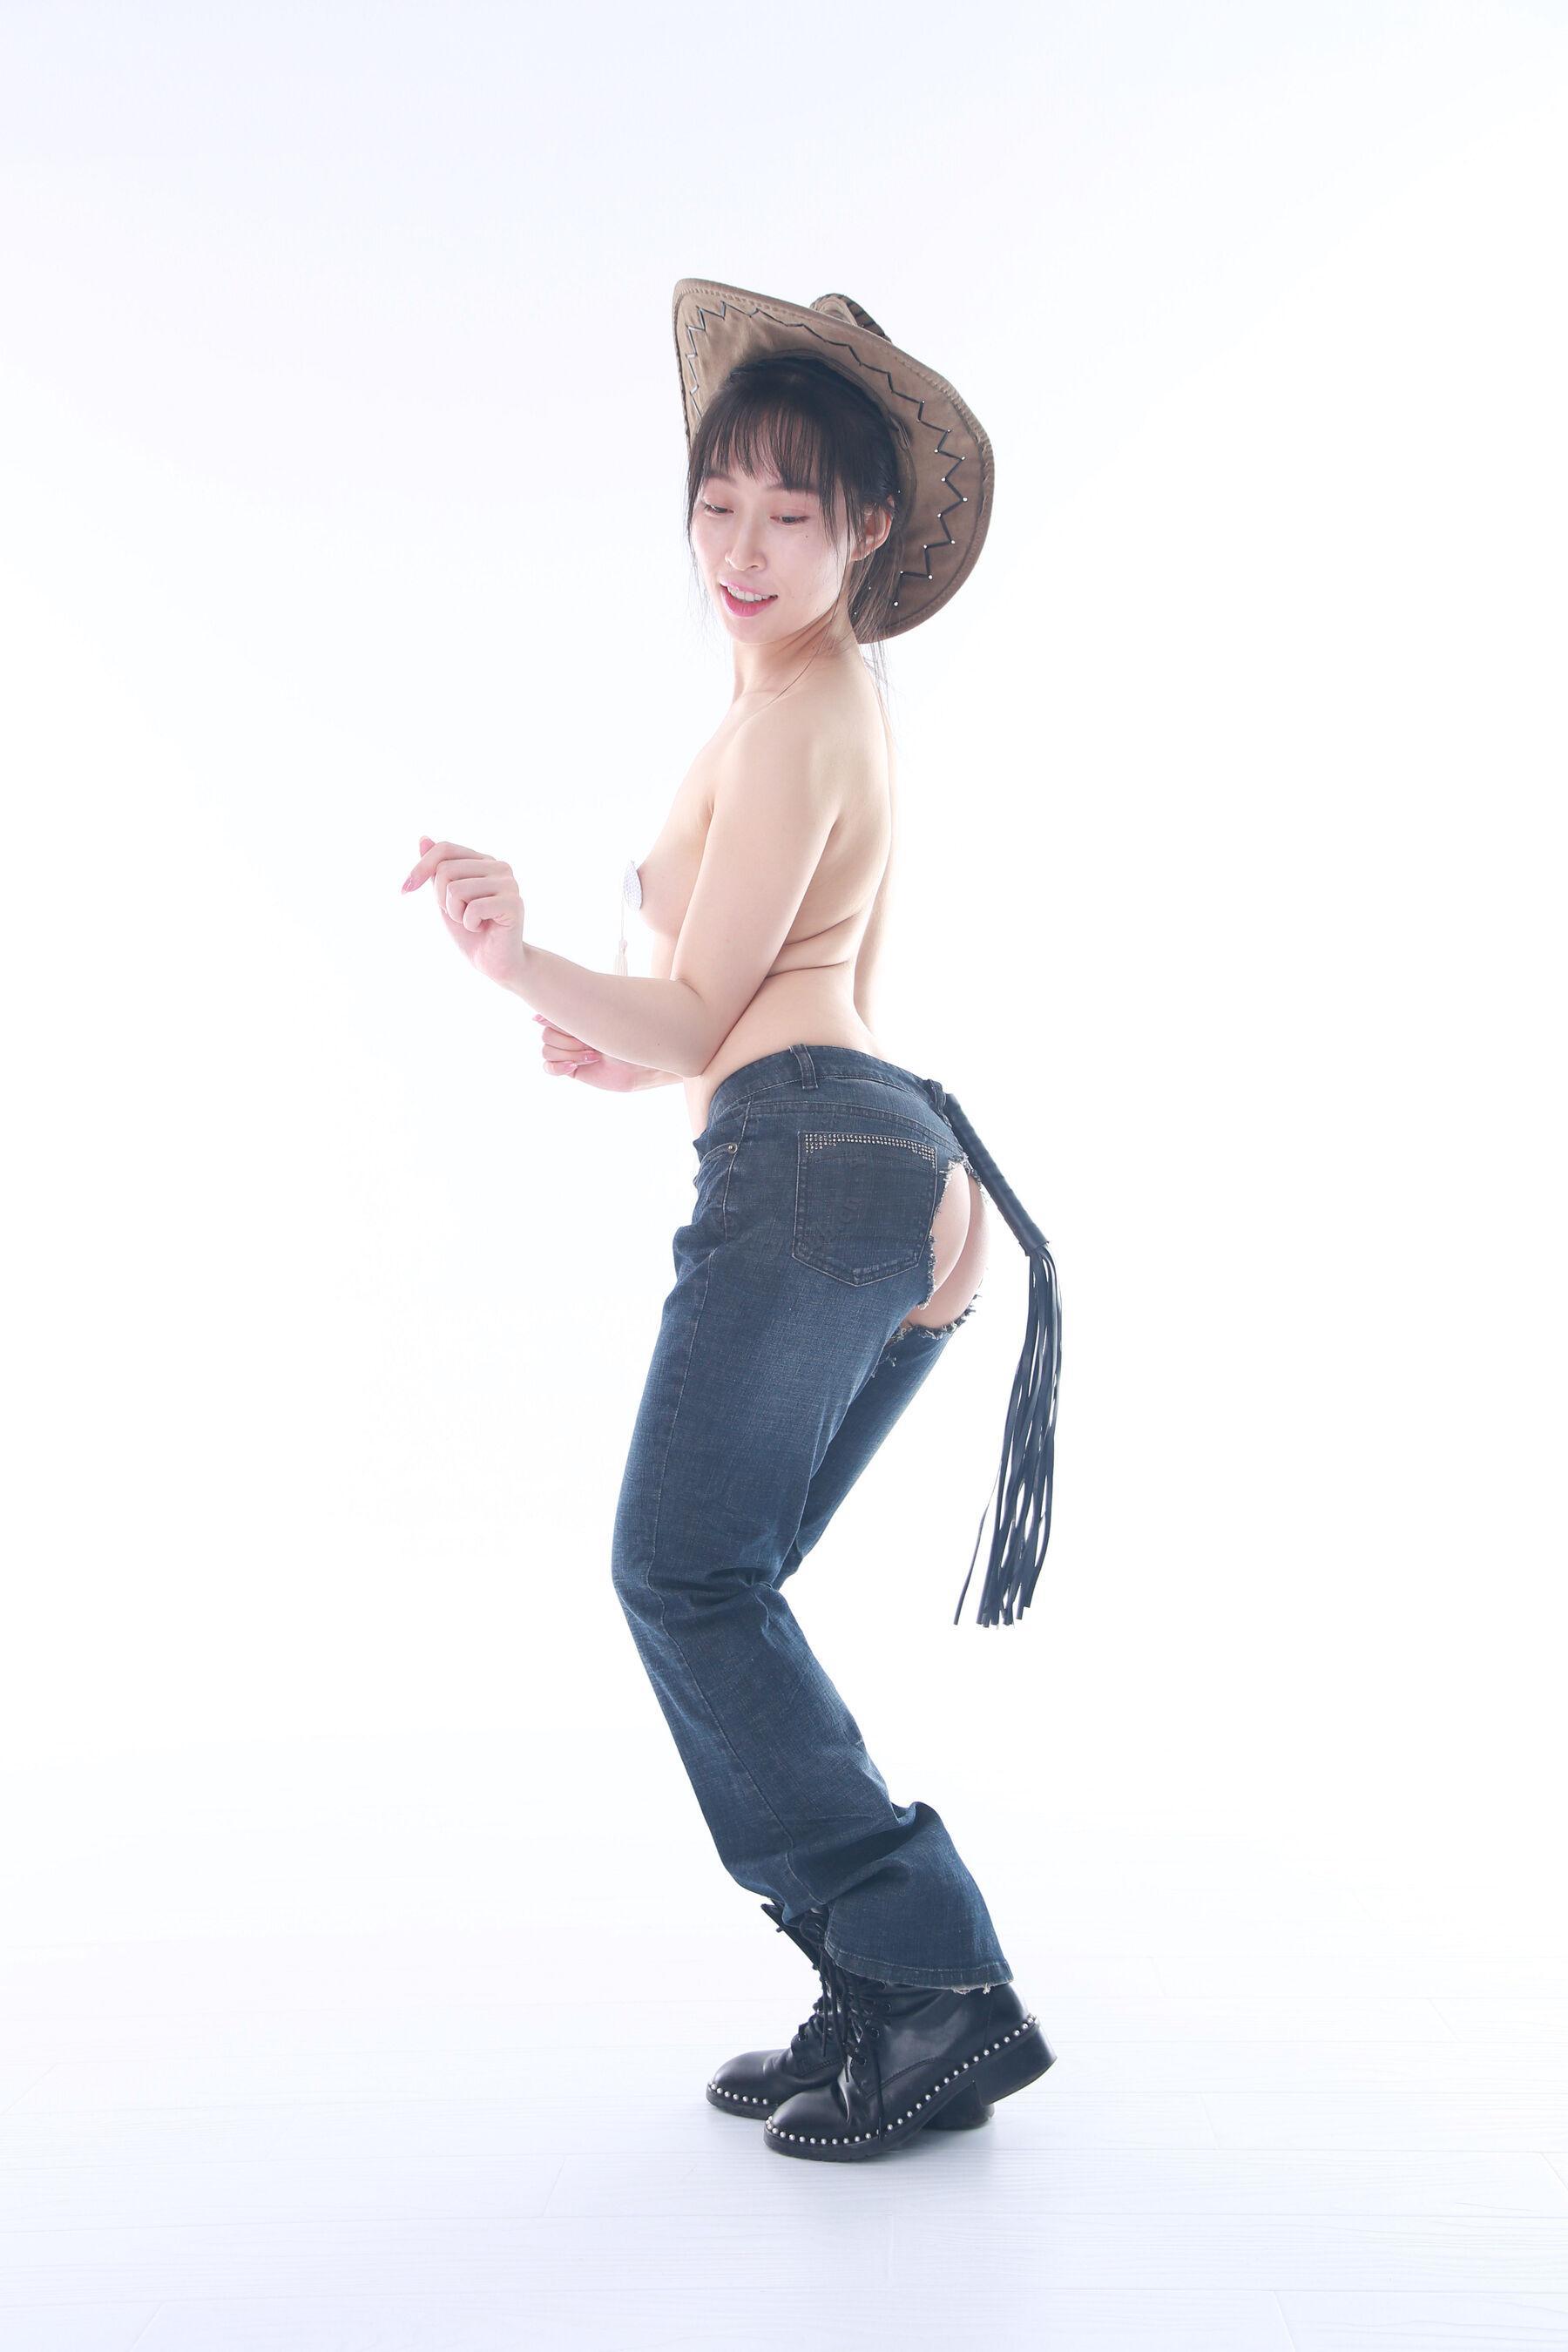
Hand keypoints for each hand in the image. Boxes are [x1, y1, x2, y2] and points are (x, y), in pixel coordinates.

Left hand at [401, 836, 525, 991]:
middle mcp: (499, 867)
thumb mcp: (445, 898)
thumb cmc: (471, 931)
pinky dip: (469, 924)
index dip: (420, 868)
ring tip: (473, 922)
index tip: (405, 890)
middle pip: (446, 870)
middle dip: (442, 900)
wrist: (495, 963)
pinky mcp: (513, 903)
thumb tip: (423, 838)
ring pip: (456, 889)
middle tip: (460, 915)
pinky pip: (473, 908)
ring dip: (456, 914)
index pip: (444, 849)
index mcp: (484, 861)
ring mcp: (509, 884)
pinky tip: (483, 928)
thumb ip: (437, 870)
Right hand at [532, 1015, 642, 1091]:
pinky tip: (574, 1066)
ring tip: (593, 1056)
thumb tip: (535, 1017)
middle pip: (547, 1035)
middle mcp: (569, 1031)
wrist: (639, 1064)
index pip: (549, 1015)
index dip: (554, 1020)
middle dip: (569, 1041)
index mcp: (576, 1015)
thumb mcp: (598, 1021)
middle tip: (592, 1043)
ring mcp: (568, 1050)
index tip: (572, 1026)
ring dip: (569, 1054)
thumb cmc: (626, 1038)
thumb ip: (571, 1013)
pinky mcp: (570, 1068)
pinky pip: (548, 1068)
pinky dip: (557, 1067)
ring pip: (547, 1051)